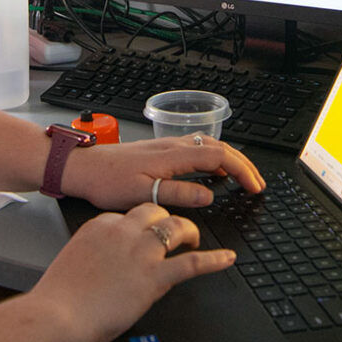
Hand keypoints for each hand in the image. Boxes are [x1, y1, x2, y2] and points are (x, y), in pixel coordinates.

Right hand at [28, 202, 235, 341]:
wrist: (57, 315)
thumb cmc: (59, 299)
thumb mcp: (74, 265)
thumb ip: (93, 260)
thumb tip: (105, 271)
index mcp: (100, 226)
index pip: (130, 216)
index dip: (141, 225)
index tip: (144, 234)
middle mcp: (123, 231)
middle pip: (156, 212)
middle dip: (168, 220)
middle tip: (176, 232)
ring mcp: (141, 251)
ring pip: (176, 228)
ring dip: (190, 232)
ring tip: (196, 240)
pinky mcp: (155, 275)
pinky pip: (193, 262)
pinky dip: (214, 259)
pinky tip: (226, 258)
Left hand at [59, 134, 265, 210]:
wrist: (83, 168)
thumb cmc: (107, 182)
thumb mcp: (143, 195)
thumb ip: (177, 194)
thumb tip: (209, 196)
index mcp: (172, 157)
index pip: (218, 158)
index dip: (241, 172)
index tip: (254, 188)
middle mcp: (172, 147)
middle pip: (219, 148)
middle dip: (243, 165)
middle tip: (257, 184)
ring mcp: (166, 147)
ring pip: (209, 146)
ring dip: (230, 159)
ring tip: (243, 176)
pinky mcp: (160, 151)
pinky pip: (196, 148)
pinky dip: (214, 157)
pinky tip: (213, 170)